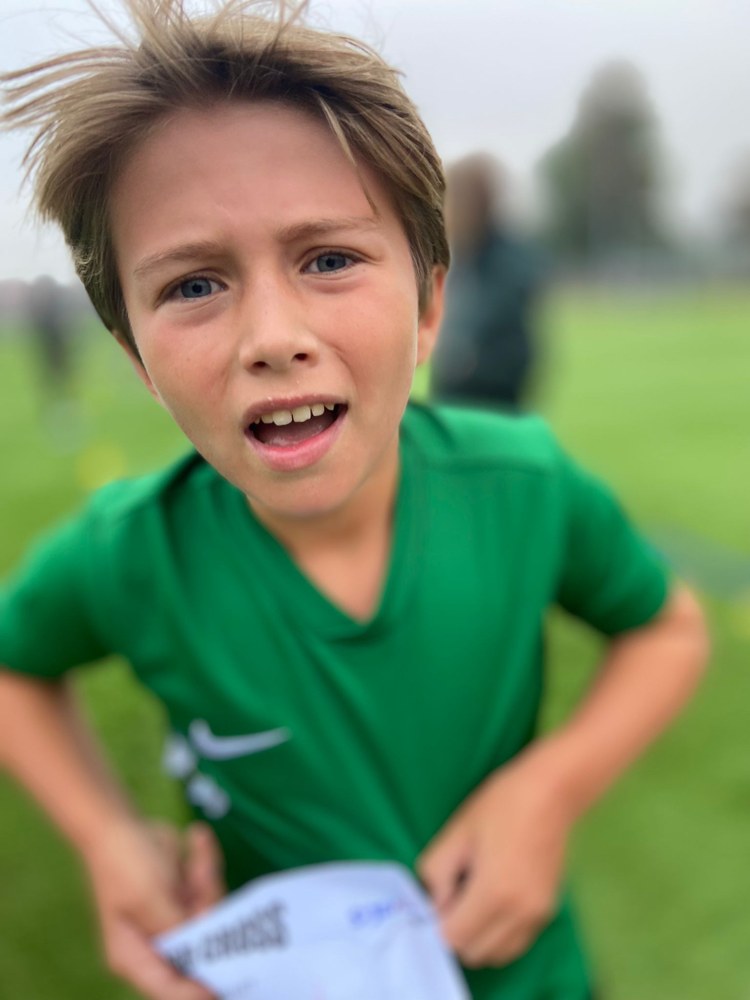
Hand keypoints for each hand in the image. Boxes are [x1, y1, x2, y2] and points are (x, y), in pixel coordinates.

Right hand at [83, 818, 224, 998]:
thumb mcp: (151, 899)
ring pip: (209, 911)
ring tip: (195, 851)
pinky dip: (205, 862)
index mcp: (135, 957)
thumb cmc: (125, 863)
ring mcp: (171, 919)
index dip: (197, 992)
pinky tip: (197, 838)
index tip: (223, 988)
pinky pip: (208, 886)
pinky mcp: (183, 895)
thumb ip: (179, 929)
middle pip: (200, 945)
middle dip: (206, 908)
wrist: (119, 821)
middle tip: (200, 878)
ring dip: (206, 879)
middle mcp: (155, 943)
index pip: (169, 988)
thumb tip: (204, 957)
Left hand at [417, 747, 572, 968]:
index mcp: (494, 893)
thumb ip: (436, 874)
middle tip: (455, 894)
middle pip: (475, 954)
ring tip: (475, 898)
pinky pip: (517, 943)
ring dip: (480, 938)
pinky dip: (500, 934)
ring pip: (498, 954)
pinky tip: (495, 901)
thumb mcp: (456, 832)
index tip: (440, 895)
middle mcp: (519, 914)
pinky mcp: (549, 911)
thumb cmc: (500, 805)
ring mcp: (538, 916)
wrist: (551, 793)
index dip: (439, 920)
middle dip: (457, 932)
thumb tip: (436, 903)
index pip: (454, 939)